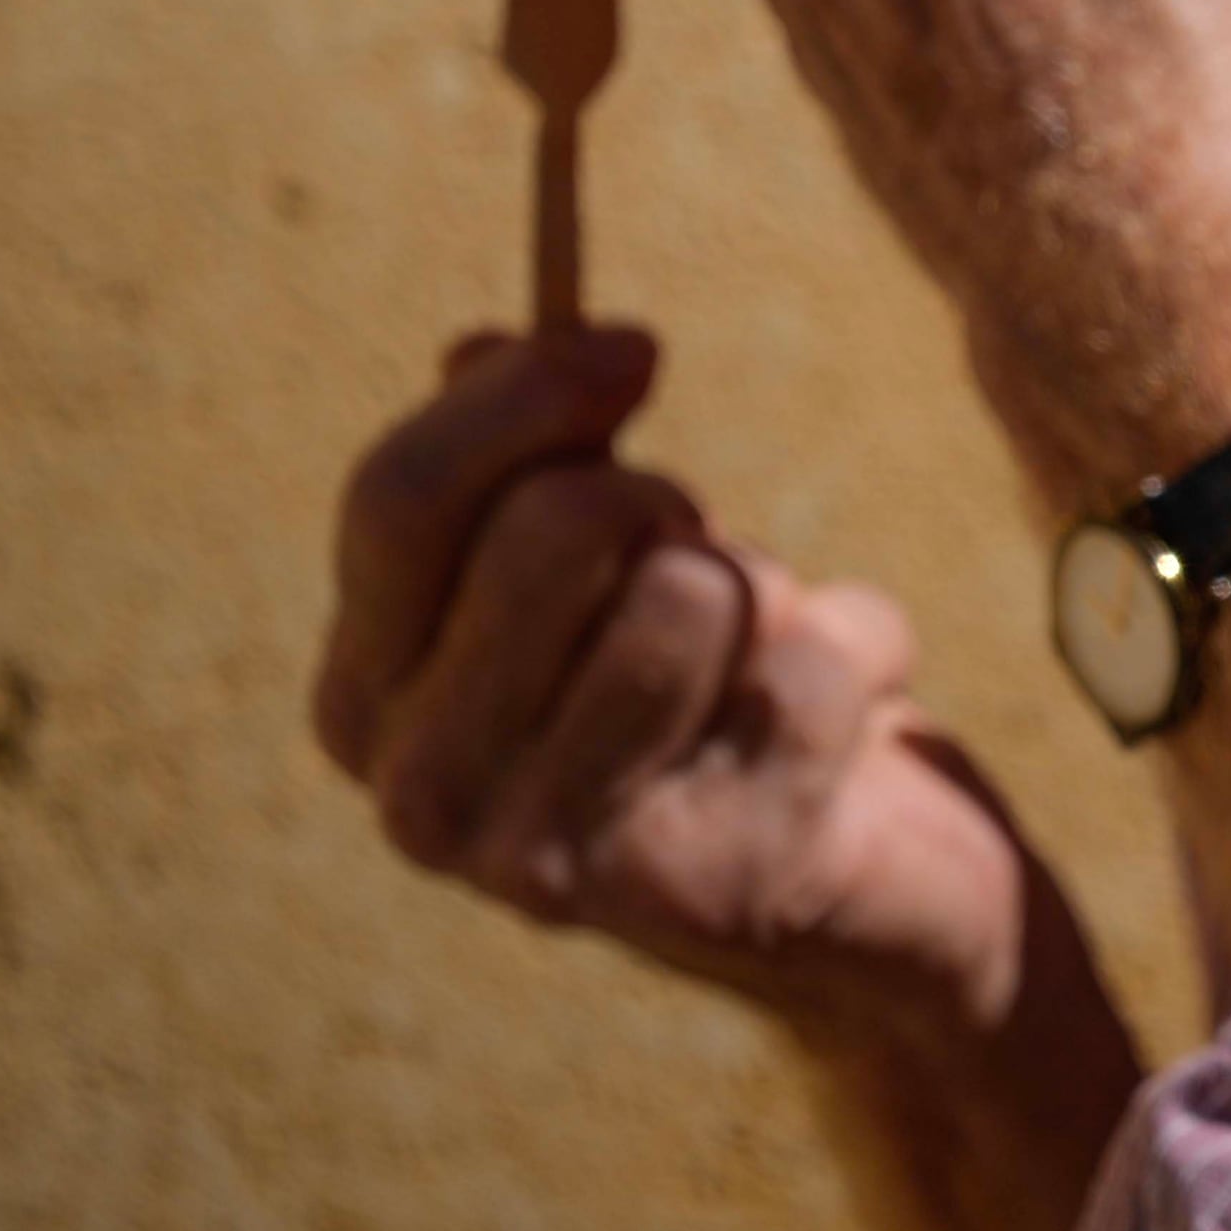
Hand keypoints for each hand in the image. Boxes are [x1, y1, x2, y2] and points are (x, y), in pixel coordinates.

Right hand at [312, 324, 1034, 1048]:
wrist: (857, 879)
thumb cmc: (702, 682)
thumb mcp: (601, 556)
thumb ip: (525, 451)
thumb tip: (481, 346)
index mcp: (368, 695)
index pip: (398, 501)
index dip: (522, 396)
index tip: (634, 344)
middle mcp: (423, 795)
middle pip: (552, 527)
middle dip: (667, 506)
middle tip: (702, 562)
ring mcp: (553, 860)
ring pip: (689, 591)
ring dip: (768, 587)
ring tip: (764, 656)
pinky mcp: (702, 886)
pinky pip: (810, 664)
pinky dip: (862, 652)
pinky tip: (844, 731)